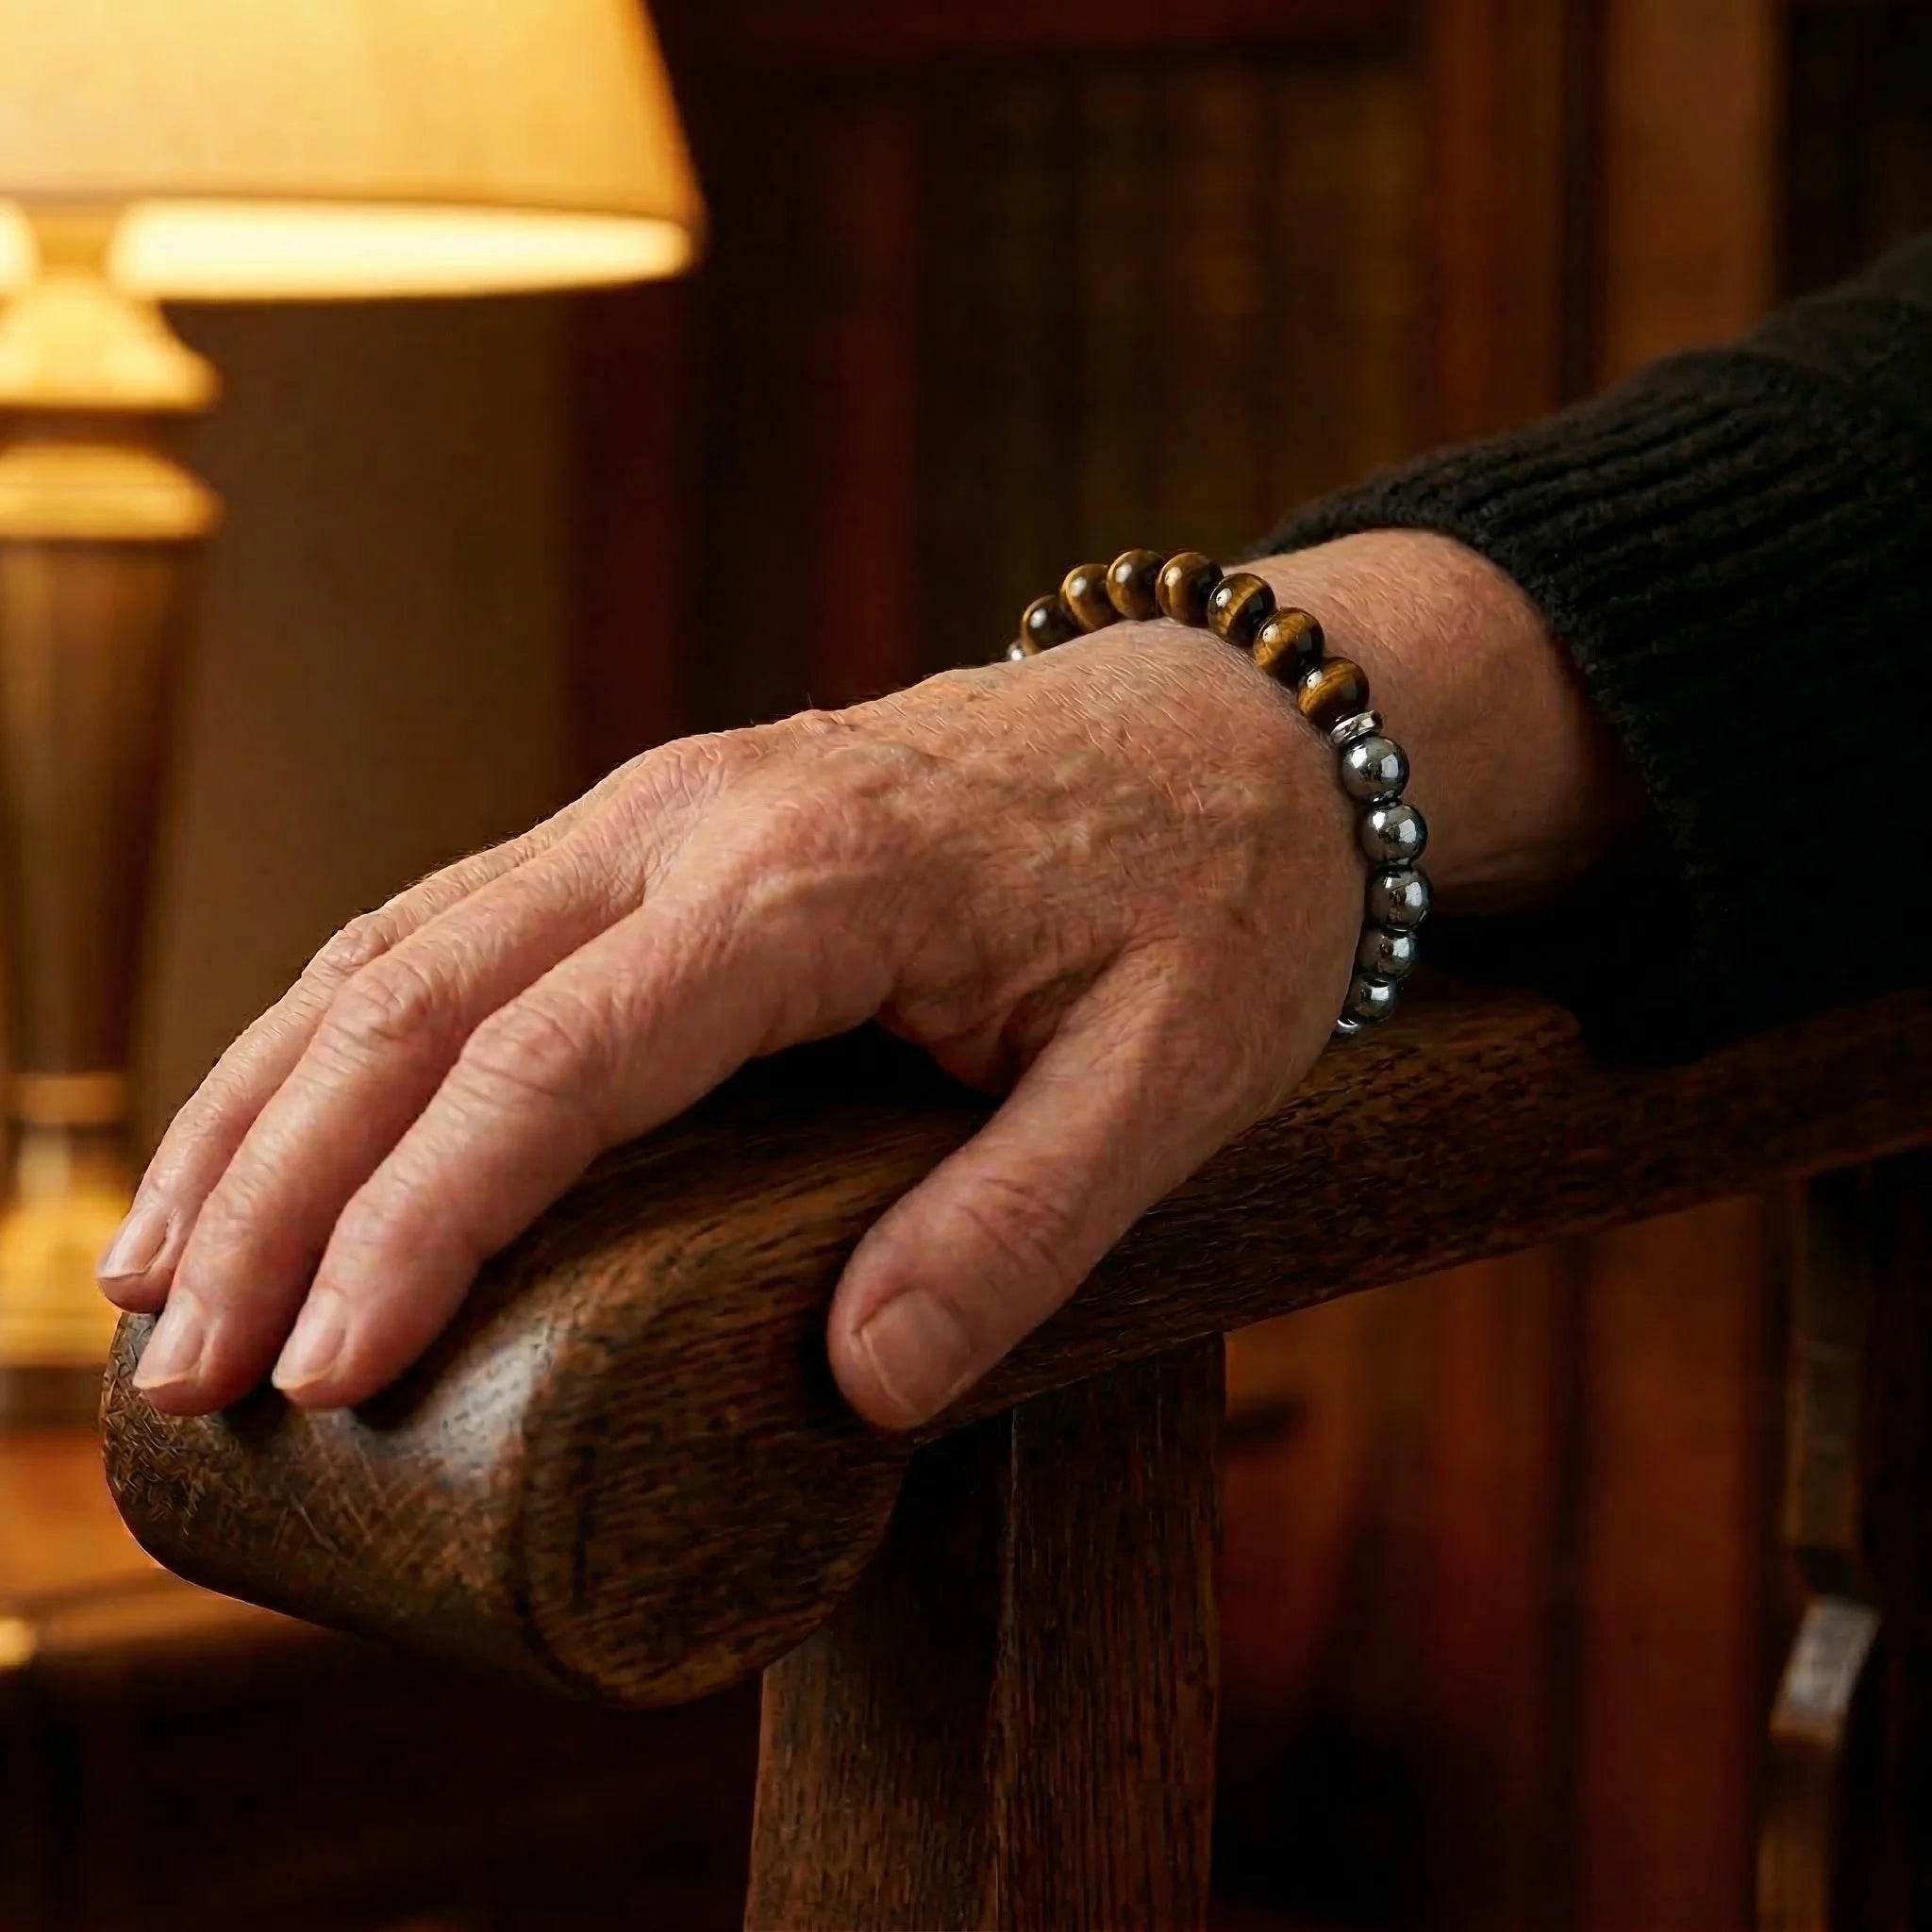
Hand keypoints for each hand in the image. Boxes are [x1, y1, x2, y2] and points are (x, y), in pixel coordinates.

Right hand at [100, 532, 1626, 1427]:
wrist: (1235, 728)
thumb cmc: (1212, 898)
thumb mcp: (1171, 1079)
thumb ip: (1024, 1224)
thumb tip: (858, 1389)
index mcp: (806, 882)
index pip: (552, 1064)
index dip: (420, 1224)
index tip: (327, 1374)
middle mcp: (690, 819)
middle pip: (418, 999)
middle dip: (279, 1185)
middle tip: (187, 1372)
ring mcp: (660, 806)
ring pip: (398, 948)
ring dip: (265, 1107)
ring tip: (162, 1278)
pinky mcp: (661, 826)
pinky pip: (453, 922)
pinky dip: (337, 1036)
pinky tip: (280, 1131)